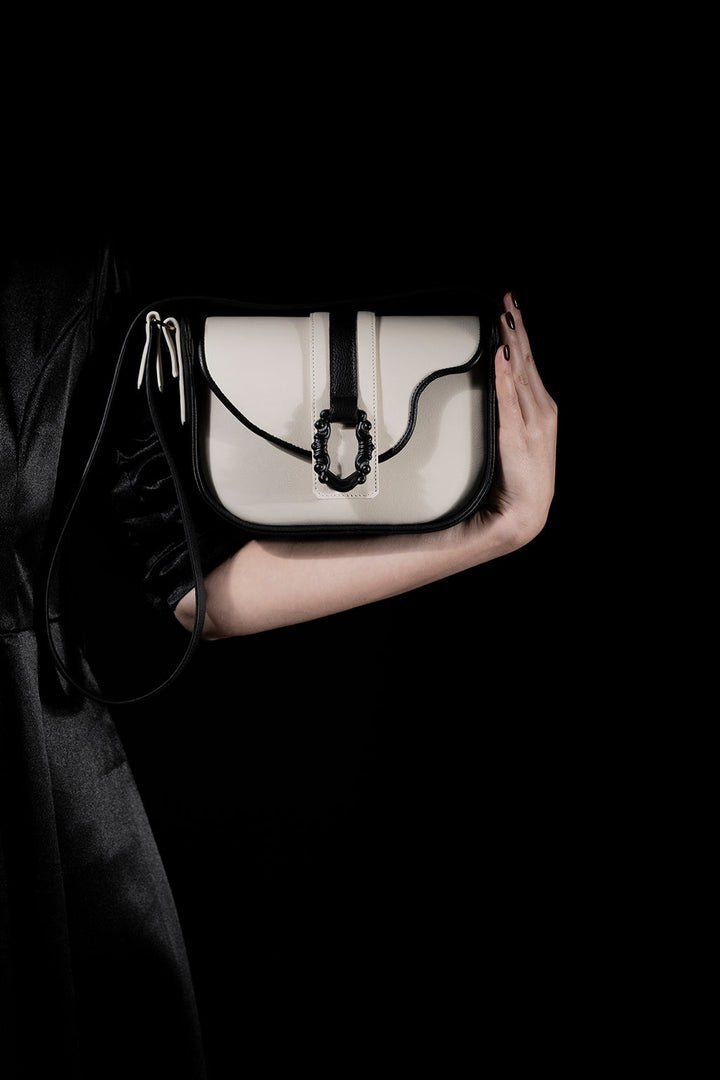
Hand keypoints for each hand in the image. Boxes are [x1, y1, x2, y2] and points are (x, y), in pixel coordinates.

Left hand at [475, 292, 557, 548]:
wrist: (526, 509)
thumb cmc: (520, 476)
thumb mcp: (517, 435)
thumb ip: (511, 407)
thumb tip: (497, 376)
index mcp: (543, 408)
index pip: (529, 363)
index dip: (520, 335)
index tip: (512, 308)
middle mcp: (542, 410)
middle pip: (527, 361)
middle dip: (518, 329)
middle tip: (509, 300)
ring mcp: (532, 422)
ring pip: (521, 374)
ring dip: (513, 344)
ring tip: (505, 319)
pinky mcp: (518, 435)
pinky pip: (510, 399)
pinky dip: (506, 377)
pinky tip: (501, 359)